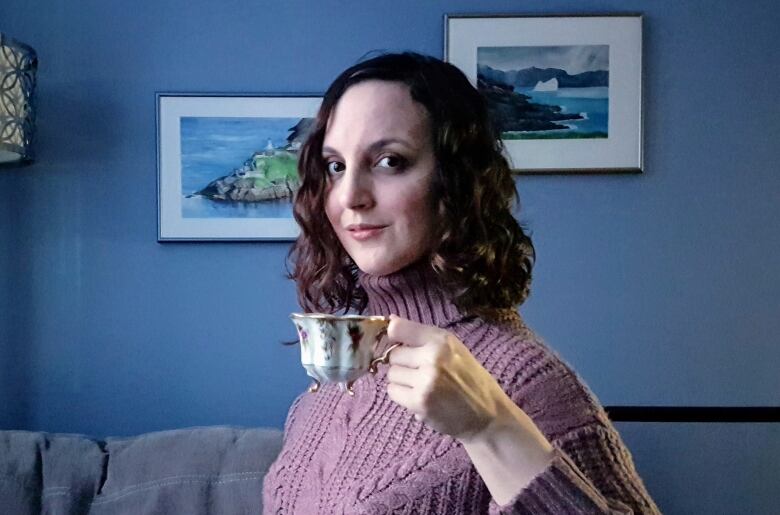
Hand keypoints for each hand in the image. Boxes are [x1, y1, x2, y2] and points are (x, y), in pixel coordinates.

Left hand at [384, 315, 510, 440]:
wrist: (487, 415)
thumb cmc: (469, 379)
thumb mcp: (453, 349)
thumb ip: (421, 335)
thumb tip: (390, 320)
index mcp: (442, 340)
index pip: (398, 328)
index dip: (393, 337)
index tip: (399, 344)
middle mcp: (433, 356)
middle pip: (393, 354)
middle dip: (402, 363)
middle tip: (420, 371)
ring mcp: (426, 380)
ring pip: (391, 374)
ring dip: (402, 380)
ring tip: (422, 385)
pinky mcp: (419, 402)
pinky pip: (393, 392)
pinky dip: (402, 395)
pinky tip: (419, 397)